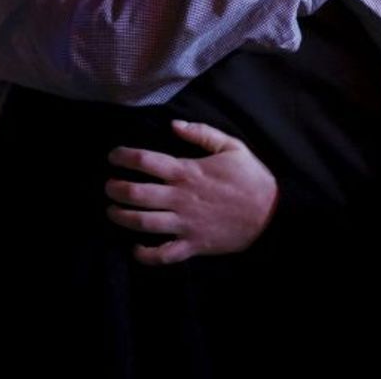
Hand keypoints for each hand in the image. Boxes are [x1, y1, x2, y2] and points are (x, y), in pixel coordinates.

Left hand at [106, 120, 278, 264]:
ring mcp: (184, 224)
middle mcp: (180, 198)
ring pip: (142, 223)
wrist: (271, 215)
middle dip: (115, 189)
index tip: (113, 156)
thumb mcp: (232, 146)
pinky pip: (162, 254)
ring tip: (112, 211)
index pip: (146, 161)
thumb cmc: (251, 178)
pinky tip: (135, 249)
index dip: (124, 157)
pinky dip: (144, 254)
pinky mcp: (192, 245)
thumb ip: (202, 133)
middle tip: (109, 186)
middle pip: (136, 194)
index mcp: (188, 171)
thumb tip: (174, 125)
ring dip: (121, 217)